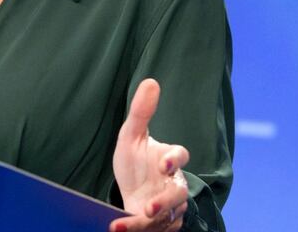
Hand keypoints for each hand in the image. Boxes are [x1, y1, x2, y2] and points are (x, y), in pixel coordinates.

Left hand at [109, 78, 190, 231]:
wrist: (133, 192)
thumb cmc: (136, 162)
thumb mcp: (132, 137)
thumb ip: (141, 113)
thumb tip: (150, 81)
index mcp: (170, 159)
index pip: (180, 156)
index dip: (174, 159)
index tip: (164, 163)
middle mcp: (174, 184)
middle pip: (179, 194)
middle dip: (166, 202)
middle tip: (151, 208)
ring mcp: (170, 207)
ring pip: (169, 217)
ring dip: (148, 224)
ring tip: (124, 226)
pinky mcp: (162, 225)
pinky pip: (156, 231)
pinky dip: (138, 231)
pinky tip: (117, 228)